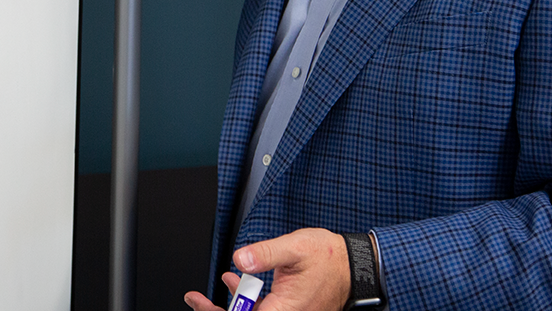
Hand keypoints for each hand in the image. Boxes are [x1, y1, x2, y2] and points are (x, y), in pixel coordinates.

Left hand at [183, 228, 350, 310]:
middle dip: (218, 310)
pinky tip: (235, 283)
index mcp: (283, 310)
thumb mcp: (294, 248)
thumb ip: (265, 253)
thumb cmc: (330, 258)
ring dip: (231, 305)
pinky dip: (246, 300)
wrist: (355, 267)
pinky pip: (263, 310)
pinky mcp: (290, 310)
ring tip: (206, 296)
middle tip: (196, 300)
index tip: (199, 302)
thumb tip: (240, 259)